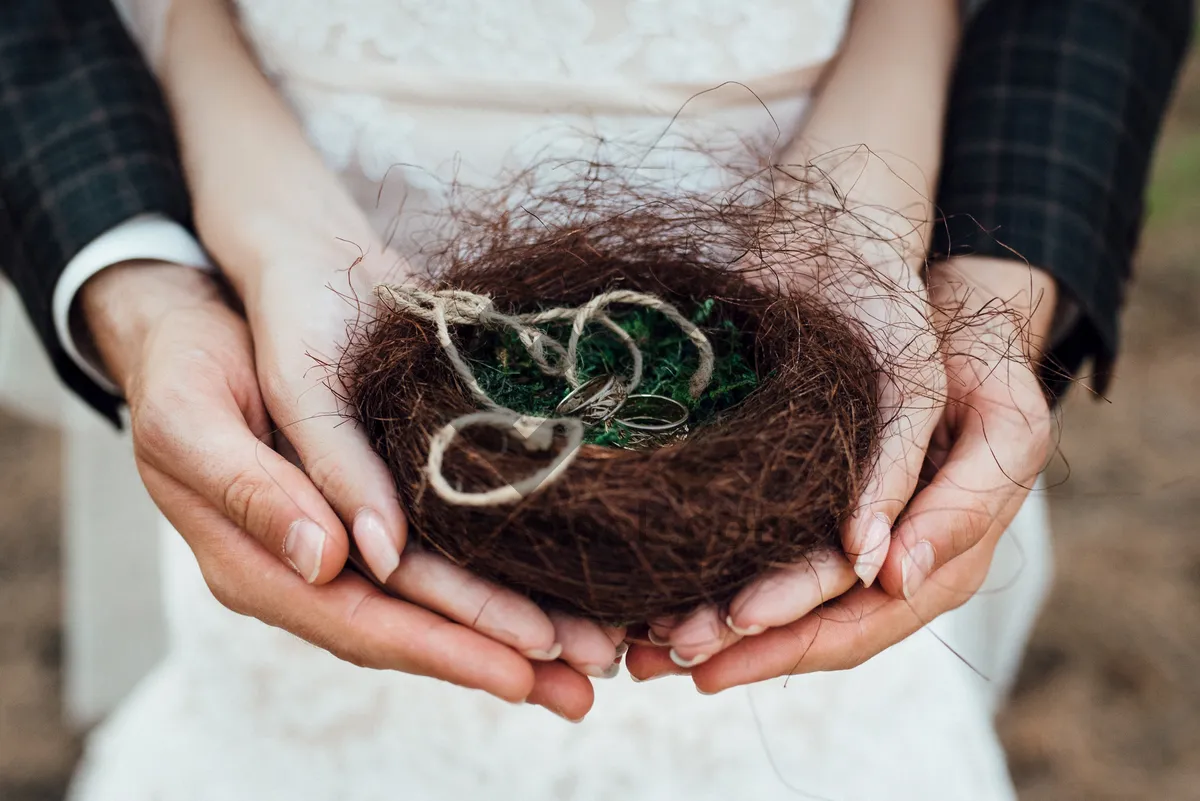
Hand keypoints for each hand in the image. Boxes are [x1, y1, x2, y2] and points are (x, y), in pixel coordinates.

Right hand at [214, 222, 621, 682]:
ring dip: (519, 626)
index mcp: (259, 566)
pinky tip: (558, 585)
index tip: (522, 666)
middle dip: (504, 655)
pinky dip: (502, 572)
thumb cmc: (185, 367)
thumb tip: (330, 559)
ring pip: (443, 598)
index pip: (364, 623)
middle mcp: (313, 567)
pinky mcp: (382, 505)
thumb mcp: (193, 420)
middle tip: (591, 678)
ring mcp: (350, 540)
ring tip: (596, 650)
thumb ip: (252, 491)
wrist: (201, 319)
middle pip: (419, 626)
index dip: (445, 647)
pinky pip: (447, 553)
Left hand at [629, 256, 1055, 686]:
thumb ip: (963, 506)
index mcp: (943, 565)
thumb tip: (896, 578)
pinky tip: (660, 609)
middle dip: (736, 647)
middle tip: (660, 651)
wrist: (964, 345)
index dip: (798, 628)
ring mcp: (856, 562)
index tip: (736, 622)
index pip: (860, 617)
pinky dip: (718, 595)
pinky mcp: (822, 535)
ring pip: (783, 618)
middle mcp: (894, 579)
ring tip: (642, 646)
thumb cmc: (986, 376)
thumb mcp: (1004, 430)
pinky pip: (771, 579)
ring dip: (713, 636)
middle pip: (807, 631)